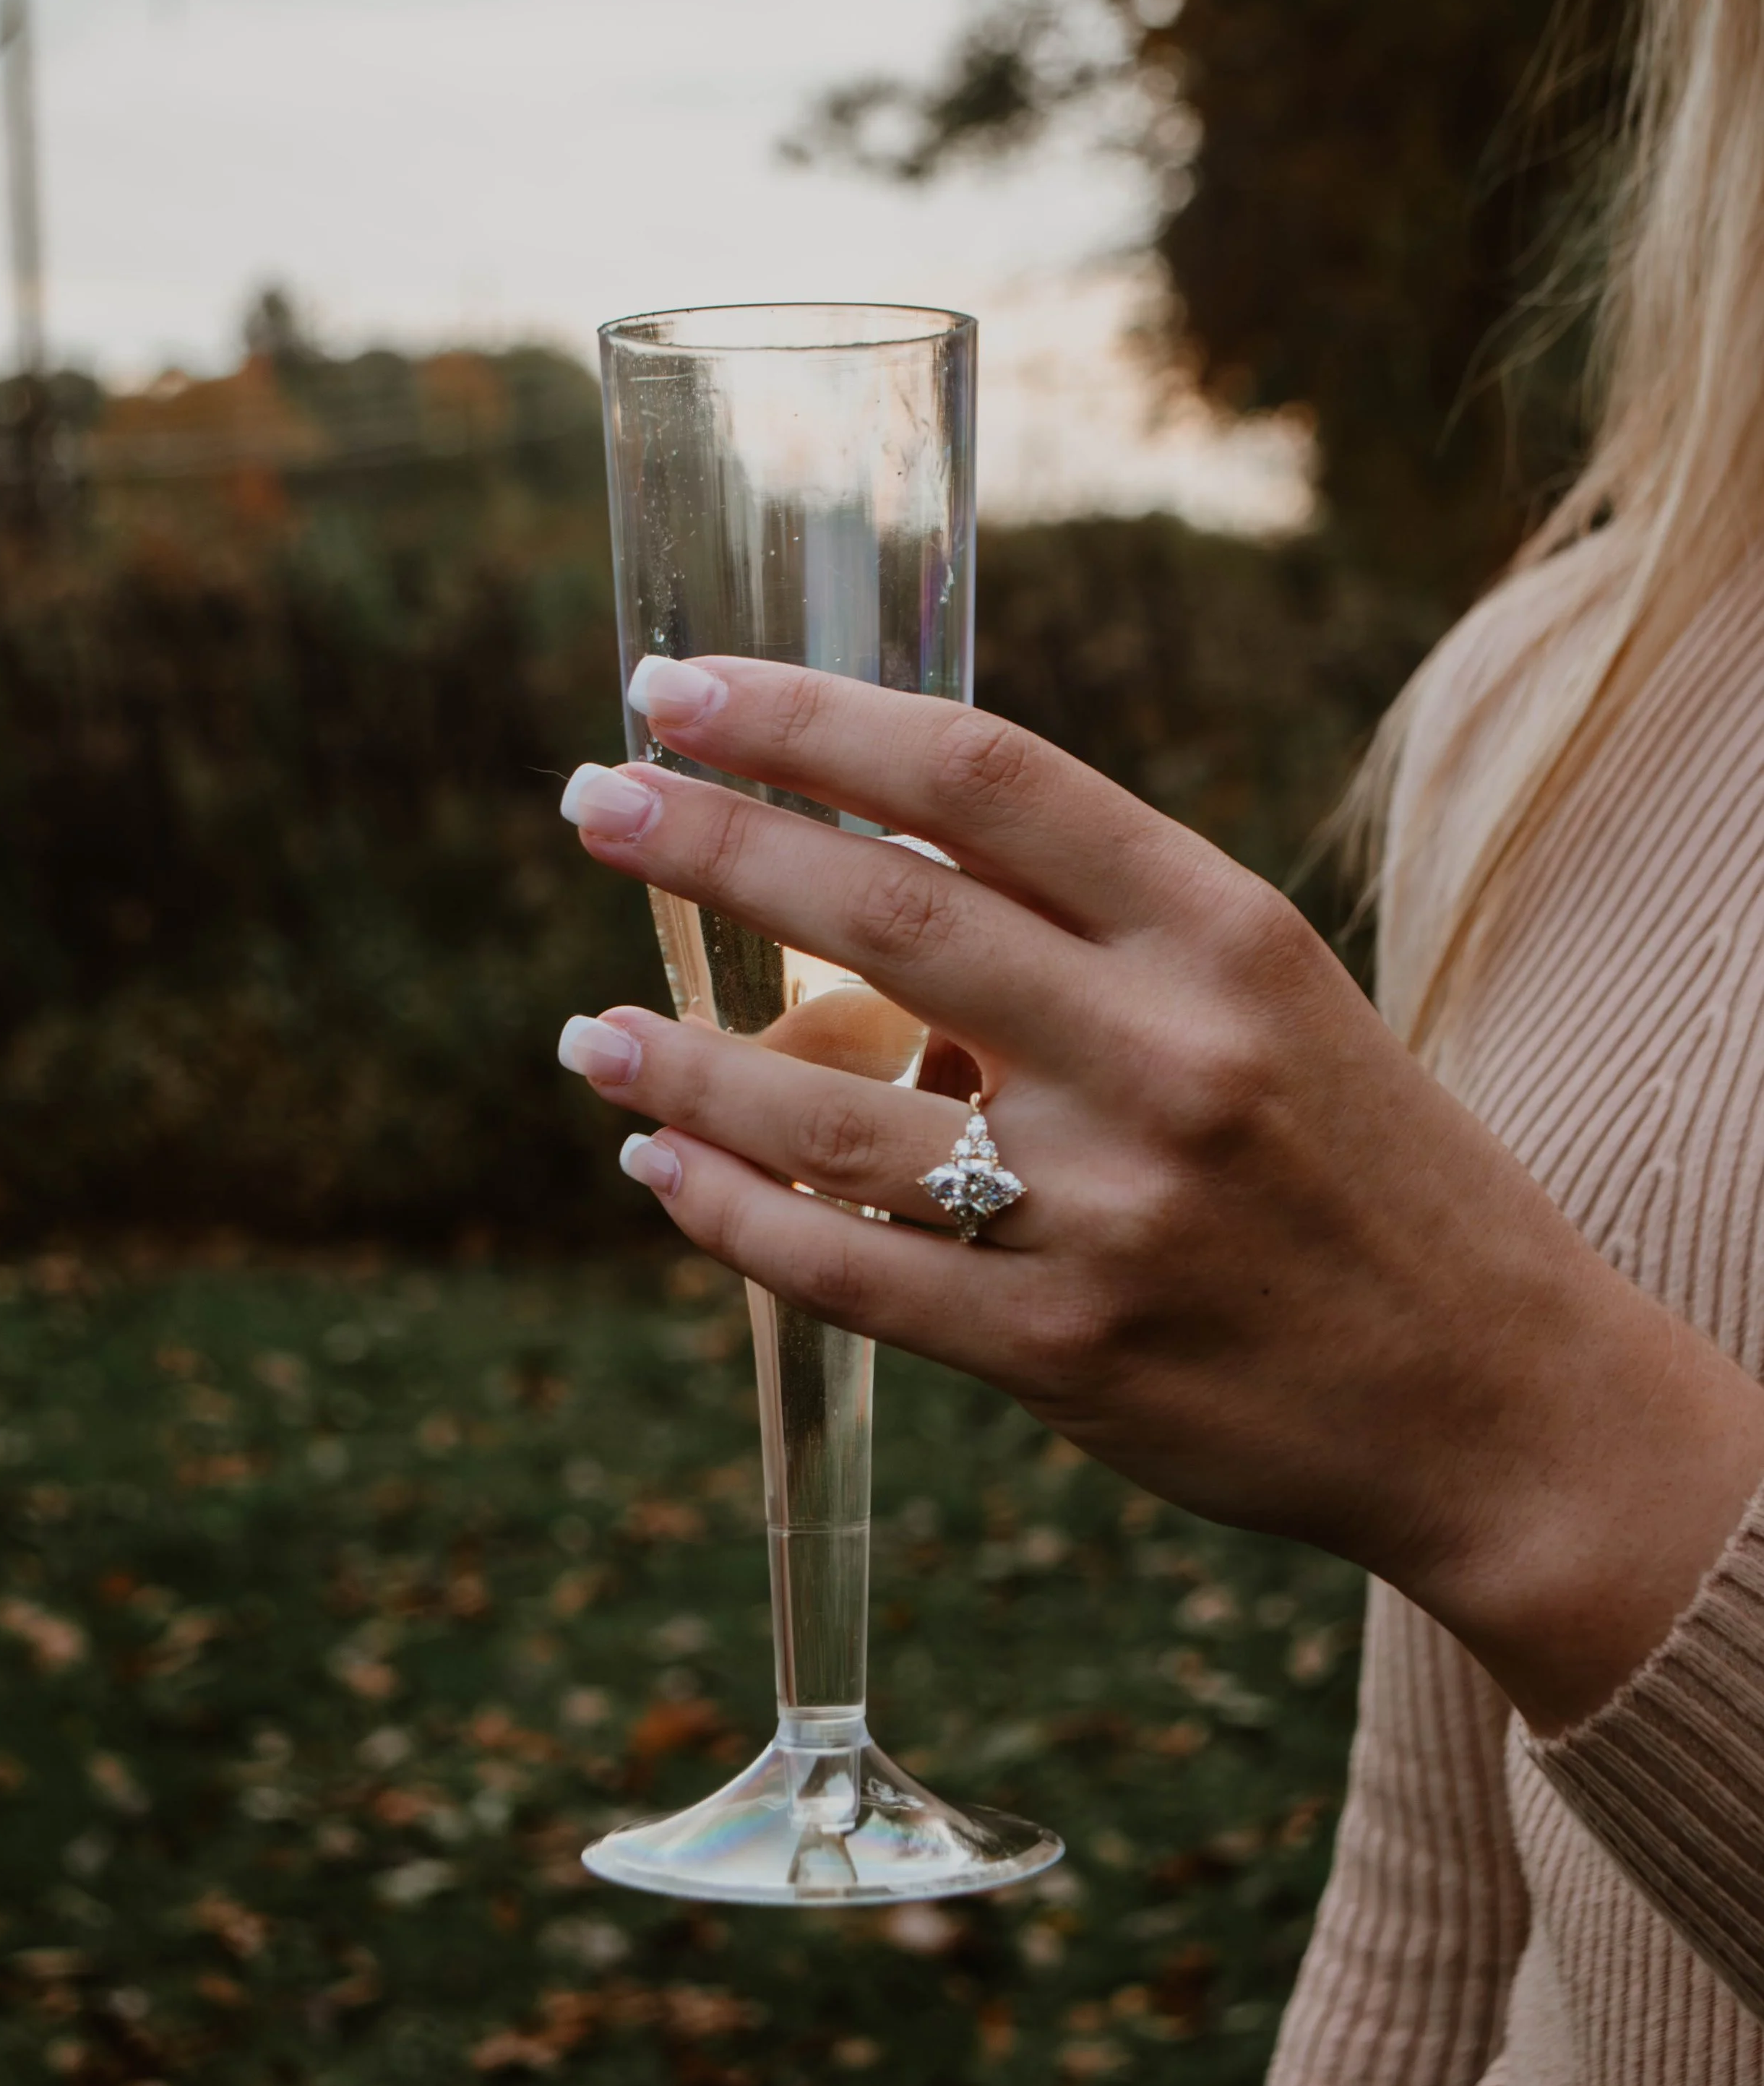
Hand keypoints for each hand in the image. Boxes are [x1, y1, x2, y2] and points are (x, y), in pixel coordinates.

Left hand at [559, 654, 1763, 1731]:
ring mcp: (1113, 1212)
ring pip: (836, 1111)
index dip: (812, 717)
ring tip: (590, 1032)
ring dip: (685, 1062)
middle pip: (885, 909)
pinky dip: (735, 1215)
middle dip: (711, 843)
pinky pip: (852, 1274)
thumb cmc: (1362, 1170)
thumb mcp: (1267, 1002)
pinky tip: (663, 1169)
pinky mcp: (1066, 1355)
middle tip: (589, 800)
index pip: (984, 772)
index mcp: (1224, 931)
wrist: (1496, 1399)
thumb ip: (1084, 934)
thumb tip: (856, 866)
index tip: (685, 685)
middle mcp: (1167, 1053)